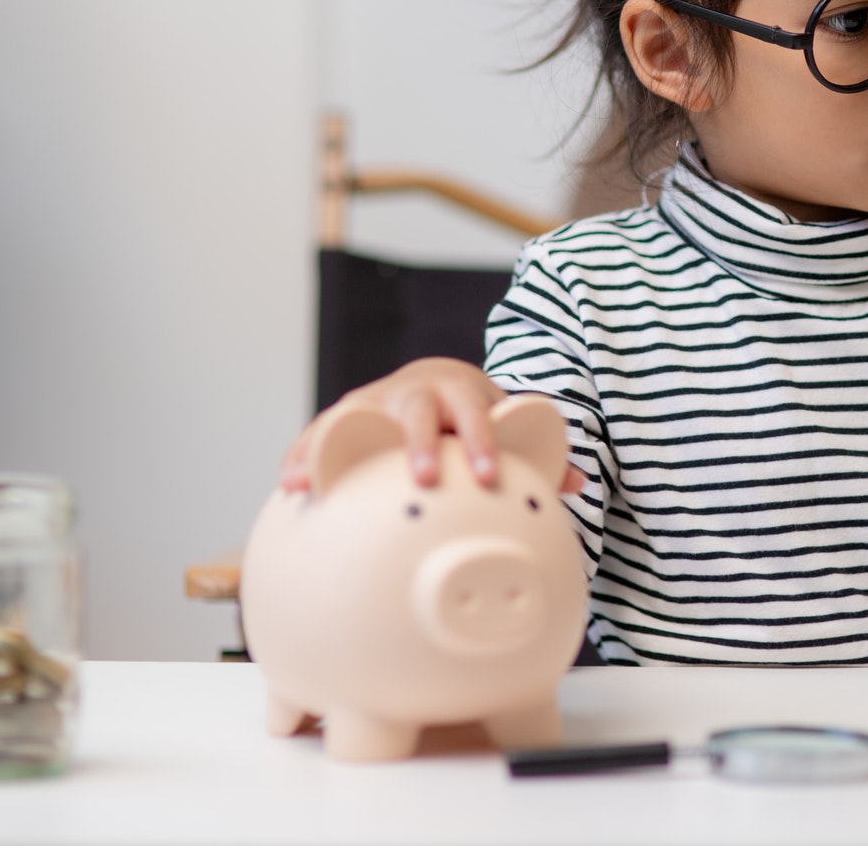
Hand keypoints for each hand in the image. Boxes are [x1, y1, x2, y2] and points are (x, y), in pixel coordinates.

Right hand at [277, 358, 587, 495]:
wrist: (435, 384)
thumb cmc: (471, 418)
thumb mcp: (502, 426)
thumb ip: (538, 453)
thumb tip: (579, 481)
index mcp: (460, 390)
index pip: (474, 410)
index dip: (481, 440)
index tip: (488, 473)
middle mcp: (415, 390)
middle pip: (417, 410)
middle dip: (420, 443)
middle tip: (424, 478)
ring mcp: (376, 401)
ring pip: (356, 416)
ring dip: (339, 448)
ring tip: (316, 483)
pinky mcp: (345, 417)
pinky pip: (320, 433)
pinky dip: (303, 455)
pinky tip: (288, 484)